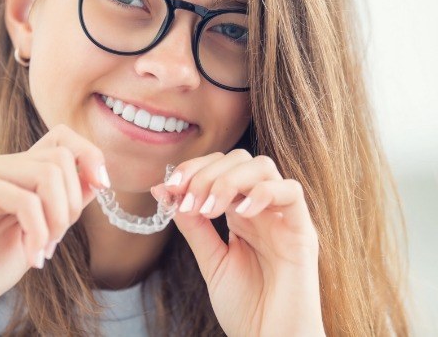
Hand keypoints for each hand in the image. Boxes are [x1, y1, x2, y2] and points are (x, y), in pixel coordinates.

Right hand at [0, 124, 108, 319]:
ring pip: (50, 172)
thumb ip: (64, 205)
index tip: (103, 184)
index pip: (63, 138)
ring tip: (44, 248)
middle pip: (63, 155)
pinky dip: (39, 233)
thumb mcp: (40, 233)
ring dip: (58, 218)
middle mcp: (6, 164)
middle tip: (57, 238)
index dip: (90, 154)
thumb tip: (97, 179)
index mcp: (22, 172)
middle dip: (74, 202)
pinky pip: (26, 200)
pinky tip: (31, 257)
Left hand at [151, 150, 324, 336]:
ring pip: (263, 167)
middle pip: (240, 159)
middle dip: (207, 173)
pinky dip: (262, 193)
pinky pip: (291, 192)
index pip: (220, 166)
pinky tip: (239, 214)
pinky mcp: (303, 232)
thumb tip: (163, 189)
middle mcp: (263, 208)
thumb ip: (192, 224)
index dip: (194, 169)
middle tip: (188, 200)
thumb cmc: (246, 306)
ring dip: (228, 180)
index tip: (170, 187)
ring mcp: (284, 217)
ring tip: (208, 210)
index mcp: (241, 211)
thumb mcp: (210, 259)